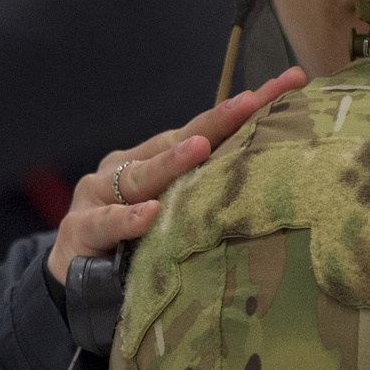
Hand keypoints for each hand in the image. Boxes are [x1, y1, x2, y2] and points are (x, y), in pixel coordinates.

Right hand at [47, 68, 305, 283]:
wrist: (79, 286)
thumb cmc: (140, 249)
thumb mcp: (181, 219)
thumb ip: (214, 198)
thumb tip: (282, 183)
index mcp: (162, 159)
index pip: (210, 129)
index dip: (248, 109)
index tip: (291, 83)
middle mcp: (132, 166)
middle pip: (181, 139)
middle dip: (219, 120)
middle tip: (253, 102)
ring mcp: (102, 194)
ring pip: (142, 175)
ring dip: (171, 161)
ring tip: (199, 148)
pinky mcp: (80, 229)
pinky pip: (107, 222)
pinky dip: (128, 218)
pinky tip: (150, 213)